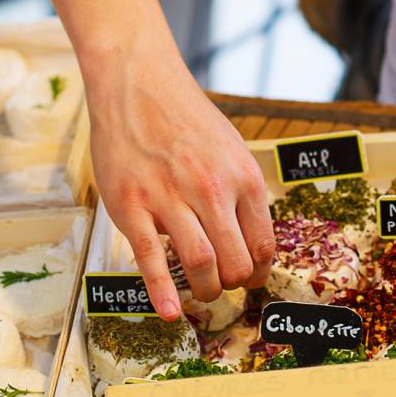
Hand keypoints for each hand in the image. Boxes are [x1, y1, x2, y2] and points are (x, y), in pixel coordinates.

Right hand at [88, 48, 273, 318]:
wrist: (138, 84)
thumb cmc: (185, 118)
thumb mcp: (231, 148)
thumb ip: (240, 191)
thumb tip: (249, 237)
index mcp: (242, 177)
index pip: (262, 244)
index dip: (258, 271)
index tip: (249, 278)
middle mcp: (212, 189)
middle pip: (235, 261)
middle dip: (232, 284)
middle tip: (223, 286)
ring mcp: (170, 198)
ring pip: (201, 263)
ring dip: (205, 290)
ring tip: (201, 292)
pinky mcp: (133, 205)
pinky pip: (151, 257)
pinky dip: (162, 291)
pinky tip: (168, 312)